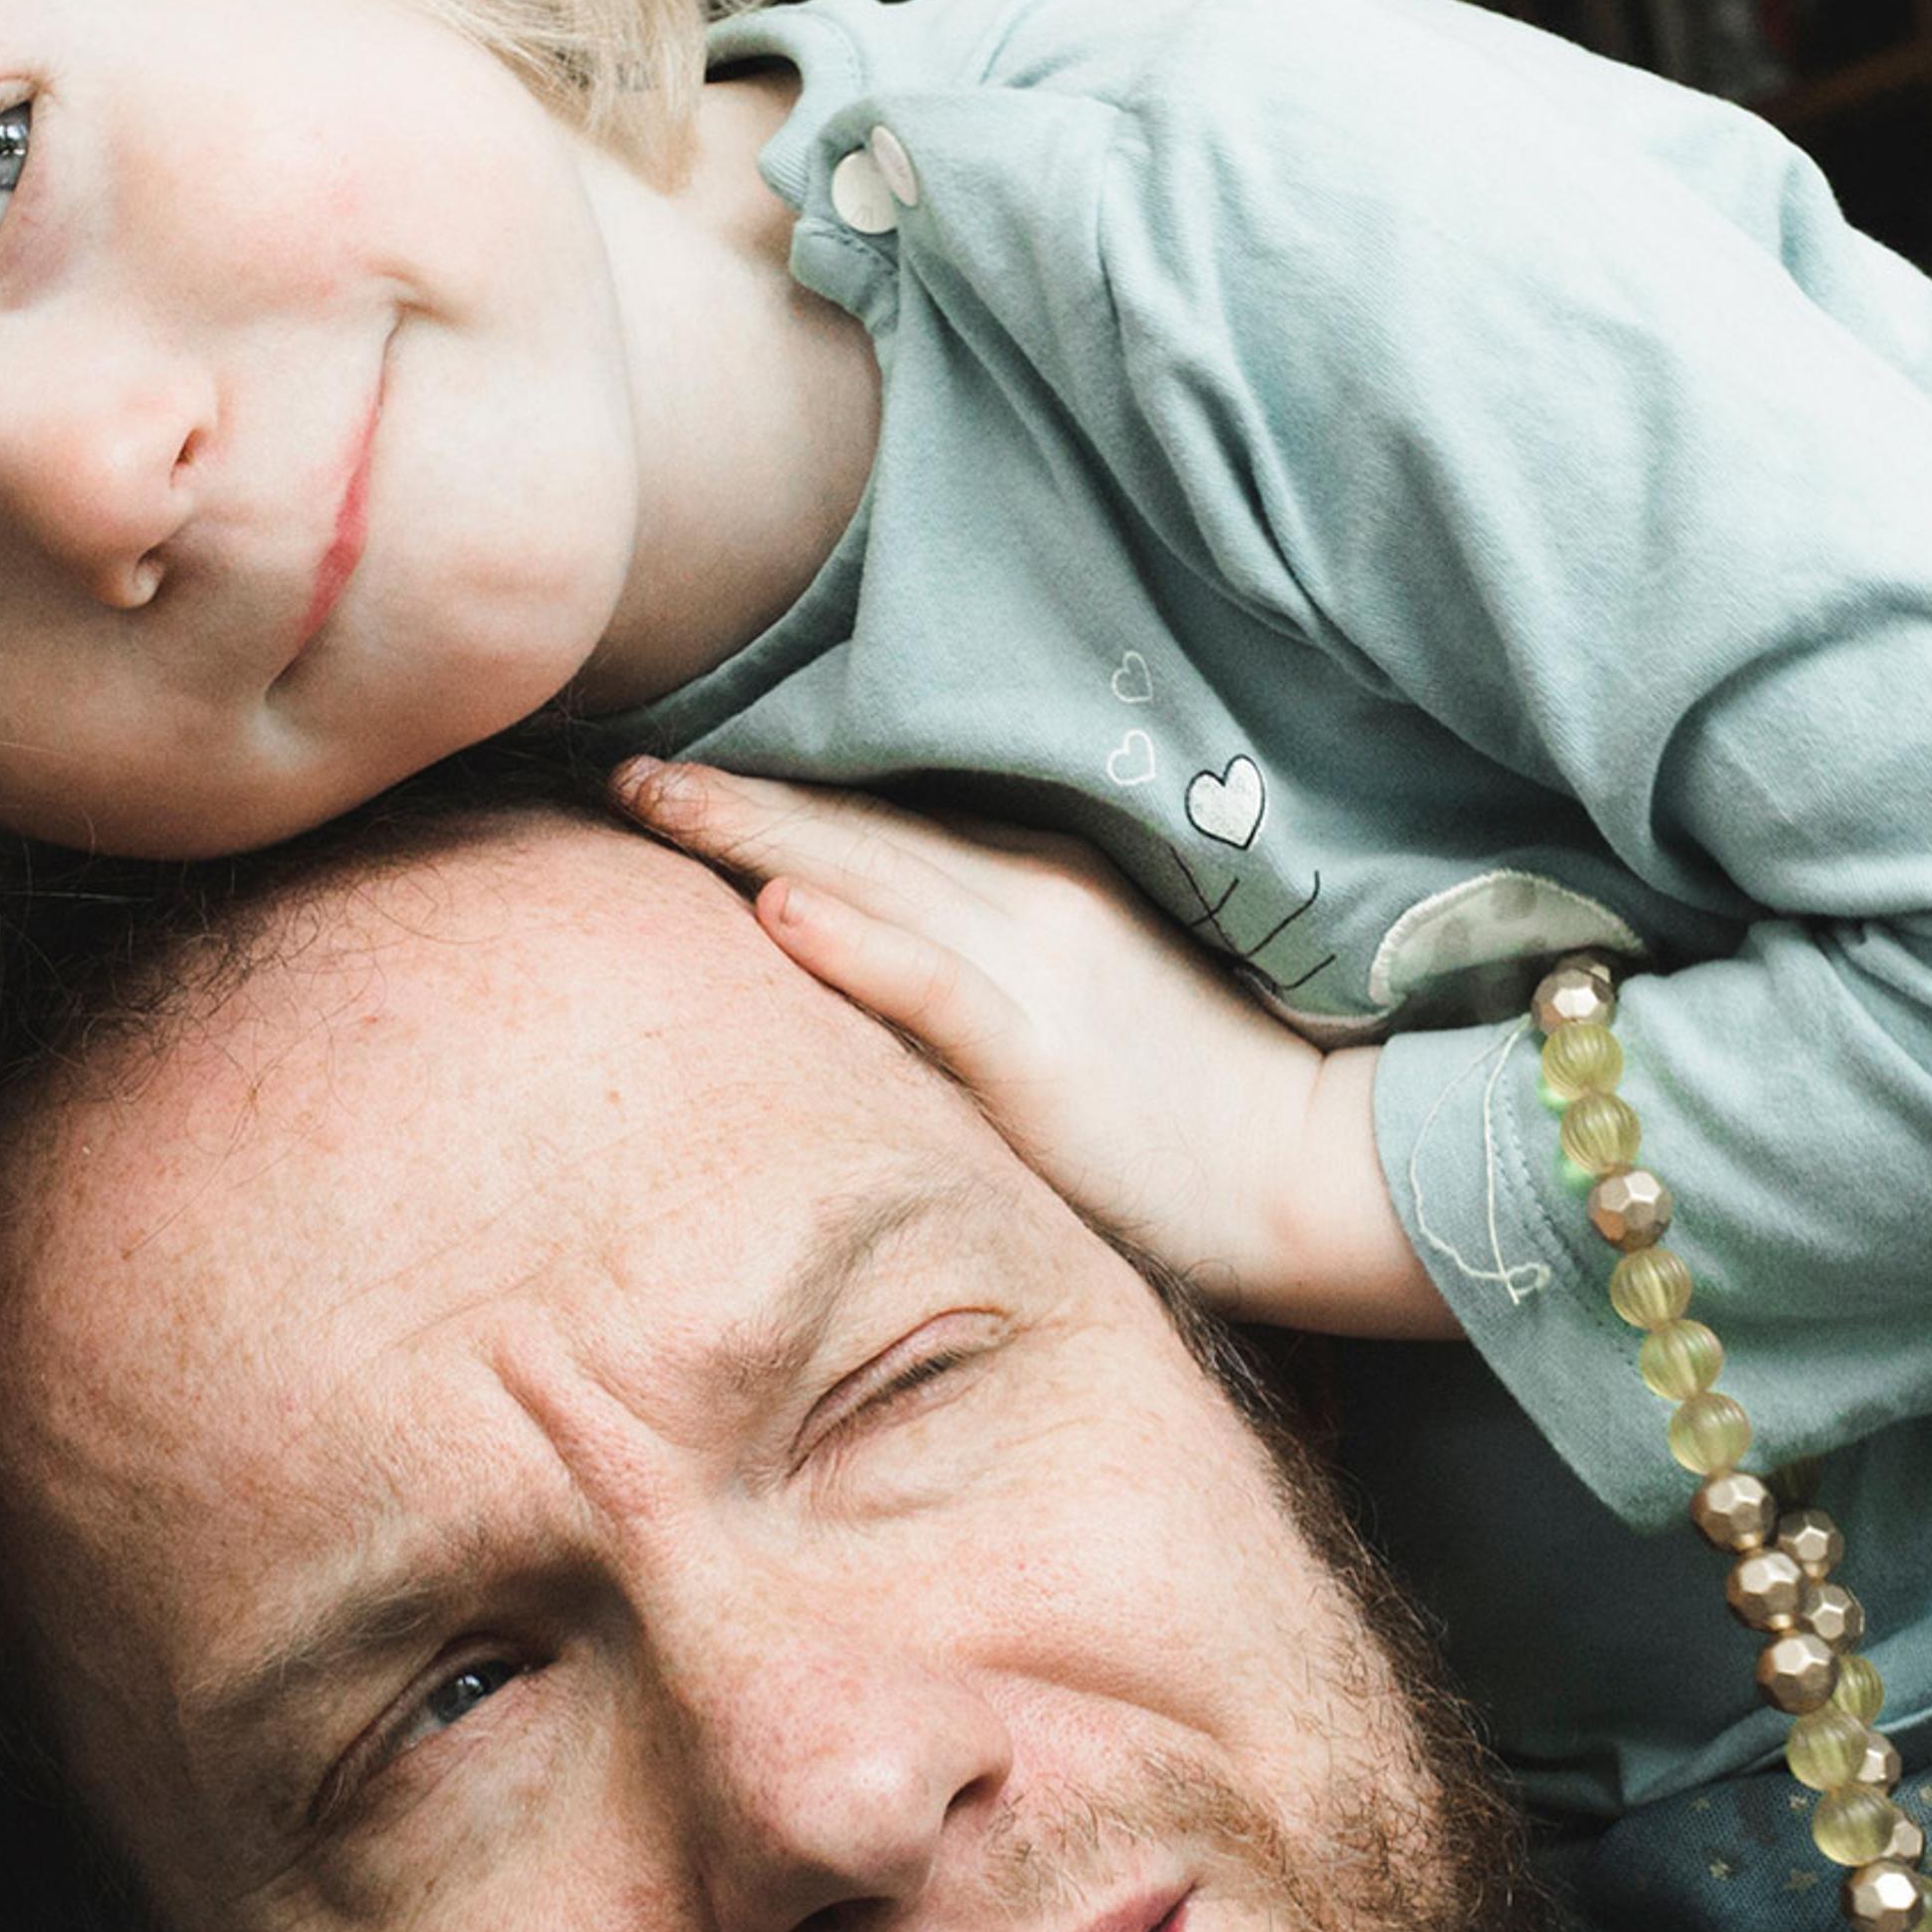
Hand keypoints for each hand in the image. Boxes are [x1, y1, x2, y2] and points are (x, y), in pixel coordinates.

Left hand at [615, 760, 1455, 1336]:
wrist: (1313, 1166)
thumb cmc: (1192, 1106)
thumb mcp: (1074, 1004)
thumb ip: (973, 974)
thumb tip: (854, 962)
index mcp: (1029, 887)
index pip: (875, 825)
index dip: (771, 795)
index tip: (671, 771)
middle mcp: (1022, 904)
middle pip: (849, 831)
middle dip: (729, 797)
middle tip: (618, 765)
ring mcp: (1032, 972)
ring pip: (870, 879)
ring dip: (752, 835)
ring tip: (651, 797)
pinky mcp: (1042, 1055)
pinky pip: (932, 986)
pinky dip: (853, 943)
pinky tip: (774, 912)